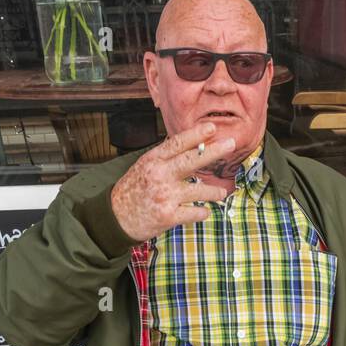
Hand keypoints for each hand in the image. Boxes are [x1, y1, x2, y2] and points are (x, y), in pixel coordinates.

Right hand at [109, 121, 235, 241]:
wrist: (115, 217)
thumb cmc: (132, 190)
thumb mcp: (144, 167)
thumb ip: (165, 158)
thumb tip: (190, 146)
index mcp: (153, 160)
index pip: (178, 143)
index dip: (197, 134)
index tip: (212, 127)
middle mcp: (160, 175)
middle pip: (192, 160)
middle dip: (214, 151)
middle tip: (231, 144)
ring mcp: (165, 196)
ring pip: (198, 189)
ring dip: (214, 192)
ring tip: (222, 192)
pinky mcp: (168, 215)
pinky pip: (193, 212)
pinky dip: (202, 212)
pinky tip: (204, 212)